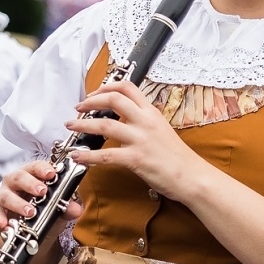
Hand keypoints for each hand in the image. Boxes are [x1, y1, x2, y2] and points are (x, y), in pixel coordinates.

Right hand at [0, 159, 82, 239]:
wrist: (30, 230)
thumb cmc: (43, 209)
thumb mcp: (57, 208)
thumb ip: (66, 207)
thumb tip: (76, 209)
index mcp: (31, 174)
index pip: (36, 166)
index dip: (43, 169)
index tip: (52, 174)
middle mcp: (15, 181)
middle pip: (19, 177)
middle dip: (30, 184)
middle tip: (42, 192)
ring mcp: (4, 195)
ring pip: (6, 195)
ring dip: (18, 204)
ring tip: (30, 212)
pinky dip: (0, 220)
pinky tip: (6, 226)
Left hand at [65, 79, 202, 200]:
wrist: (192, 176)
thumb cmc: (178, 157)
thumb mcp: (162, 129)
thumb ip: (144, 121)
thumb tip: (126, 117)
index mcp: (151, 113)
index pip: (128, 88)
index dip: (107, 86)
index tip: (94, 93)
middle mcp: (145, 122)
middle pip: (113, 100)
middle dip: (91, 101)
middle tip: (79, 107)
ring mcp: (140, 140)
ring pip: (105, 125)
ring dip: (83, 124)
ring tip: (71, 125)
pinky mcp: (136, 159)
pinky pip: (106, 155)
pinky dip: (88, 155)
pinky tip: (77, 156)